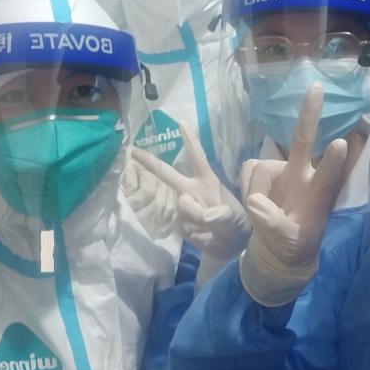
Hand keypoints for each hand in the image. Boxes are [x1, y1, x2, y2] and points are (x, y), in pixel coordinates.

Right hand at [132, 124, 250, 259]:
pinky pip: (181, 226)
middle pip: (168, 174)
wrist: (231, 246)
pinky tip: (205, 236)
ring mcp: (182, 206)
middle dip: (150, 162)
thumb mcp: (234, 216)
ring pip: (181, 208)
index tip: (182, 123)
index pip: (197, 158)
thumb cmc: (236, 223)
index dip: (190, 141)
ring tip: (213, 229)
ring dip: (197, 221)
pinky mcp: (178, 224)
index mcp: (206, 181)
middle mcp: (190, 190)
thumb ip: (219, 214)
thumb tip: (204, 214)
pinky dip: (195, 234)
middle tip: (133, 151)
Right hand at [238, 84, 347, 305]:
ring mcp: (282, 169)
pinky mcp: (263, 170)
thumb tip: (254, 202)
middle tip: (317, 86)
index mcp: (317, 195)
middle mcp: (302, 175)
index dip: (332, 162)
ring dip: (254, 189)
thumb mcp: (285, 242)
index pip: (327, 177)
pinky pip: (248, 170)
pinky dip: (247, 186)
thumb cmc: (291, 243)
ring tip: (262, 211)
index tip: (340, 143)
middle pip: (304, 140)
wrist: (277, 246)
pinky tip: (256, 201)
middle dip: (310, 113)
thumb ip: (271, 224)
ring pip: (260, 168)